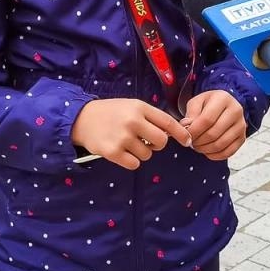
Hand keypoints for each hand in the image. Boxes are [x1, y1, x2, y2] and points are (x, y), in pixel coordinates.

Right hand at [72, 99, 191, 170]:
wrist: (81, 118)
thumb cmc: (111, 112)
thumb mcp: (131, 106)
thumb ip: (150, 117)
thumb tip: (173, 134)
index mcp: (139, 107)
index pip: (167, 122)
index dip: (181, 133)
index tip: (188, 141)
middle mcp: (132, 121)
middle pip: (161, 142)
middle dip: (157, 144)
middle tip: (146, 140)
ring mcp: (122, 137)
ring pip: (147, 154)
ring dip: (141, 152)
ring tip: (127, 143)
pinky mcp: (113, 152)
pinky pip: (134, 164)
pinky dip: (131, 161)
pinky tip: (122, 152)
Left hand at [181, 90, 246, 161]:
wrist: (223, 107)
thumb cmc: (207, 105)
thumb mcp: (196, 103)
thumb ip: (190, 114)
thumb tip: (187, 126)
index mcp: (223, 99)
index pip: (207, 119)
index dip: (194, 131)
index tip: (186, 135)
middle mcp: (236, 111)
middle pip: (213, 133)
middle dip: (198, 141)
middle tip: (191, 142)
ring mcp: (241, 125)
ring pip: (220, 144)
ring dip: (205, 149)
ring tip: (197, 146)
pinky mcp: (242, 138)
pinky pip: (228, 152)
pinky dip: (214, 155)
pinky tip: (207, 151)